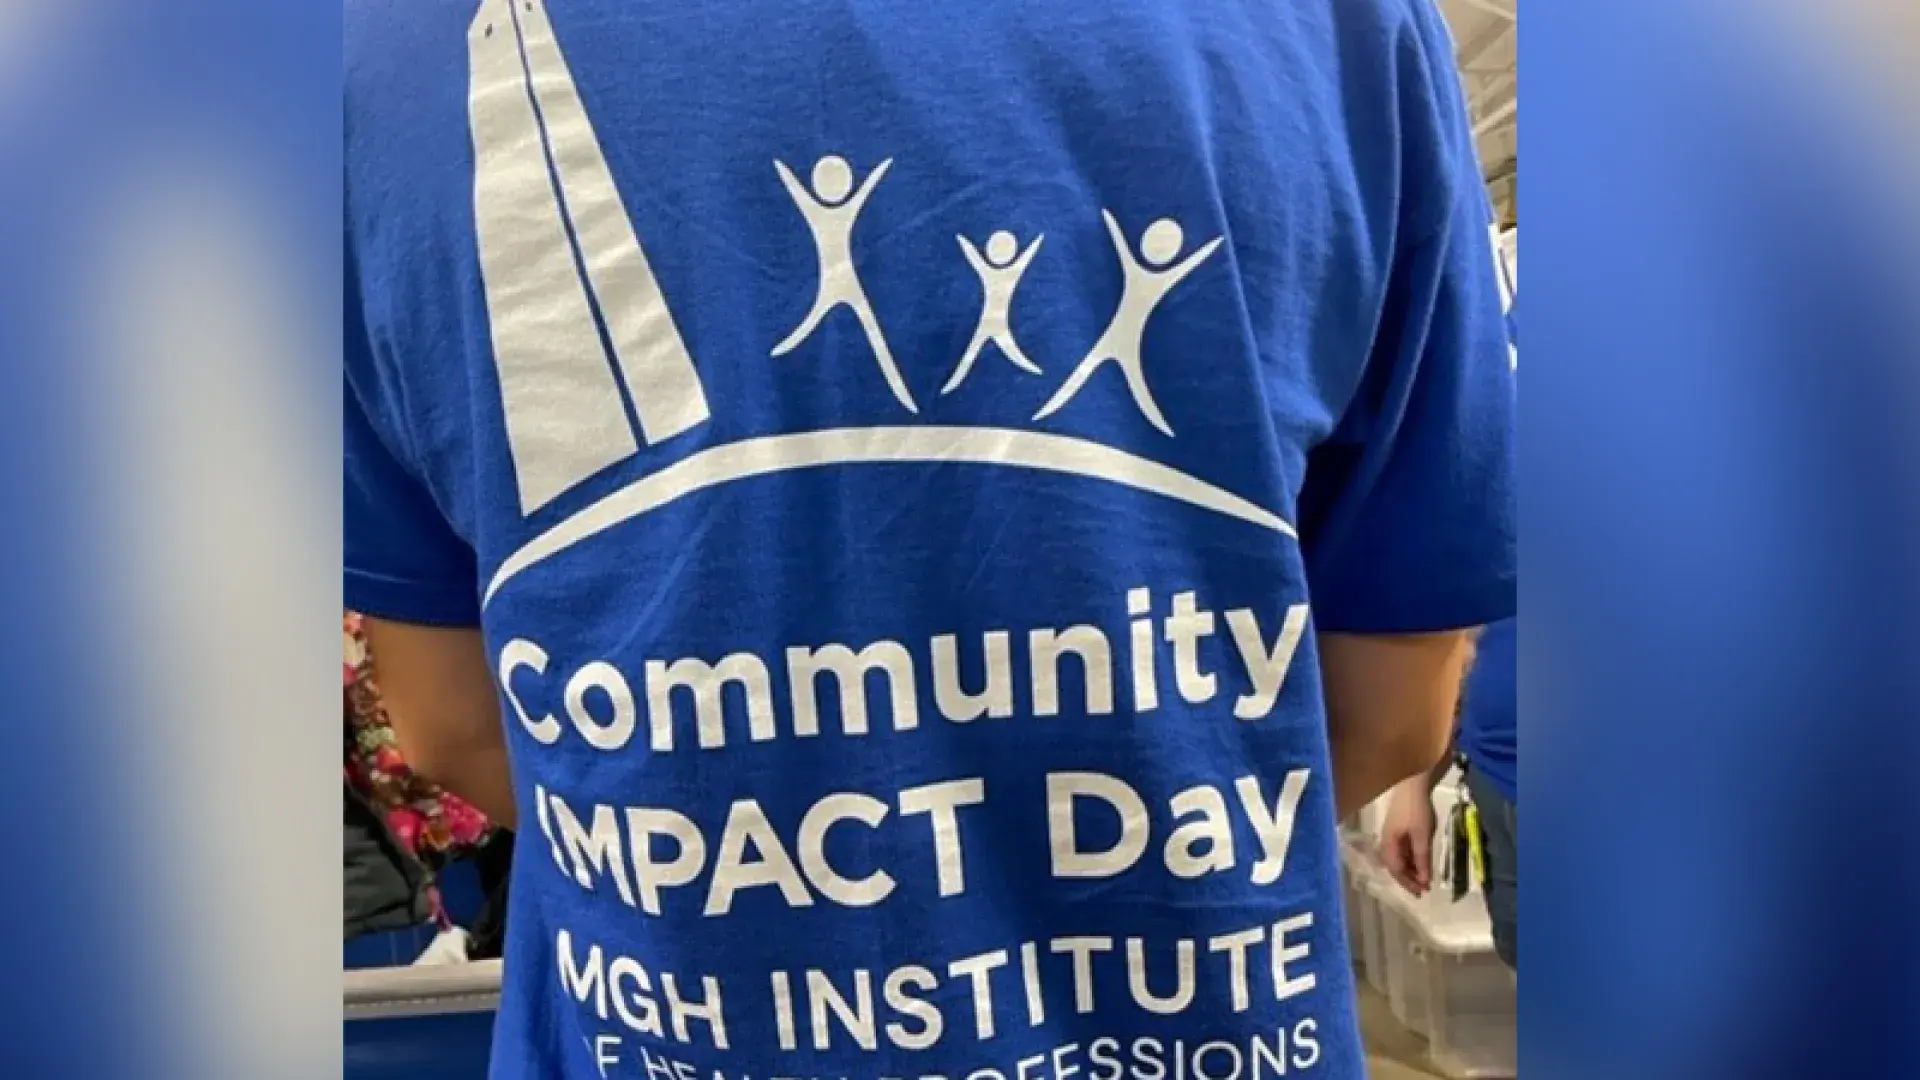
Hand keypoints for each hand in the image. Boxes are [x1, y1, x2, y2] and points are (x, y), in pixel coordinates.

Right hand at [1378, 775, 1436, 895]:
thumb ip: (1422, 859)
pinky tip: (1421, 862)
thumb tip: (1424, 881)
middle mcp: (1387, 842)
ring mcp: (1392, 836)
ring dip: (1411, 870)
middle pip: (1395, 866)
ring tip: (1424, 878)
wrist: (1412, 784)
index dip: (1408, 883)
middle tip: (1424, 889)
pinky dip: (1412, 859)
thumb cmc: (1416, 810)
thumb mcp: (1422, 836)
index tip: (1422, 893)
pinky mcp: (1398, 830)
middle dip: (1409, 879)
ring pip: (1400, 859)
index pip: (1396, 870)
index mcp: (1388, 845)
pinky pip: (1403, 850)